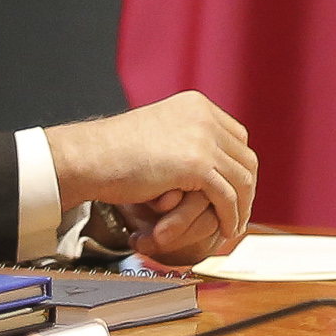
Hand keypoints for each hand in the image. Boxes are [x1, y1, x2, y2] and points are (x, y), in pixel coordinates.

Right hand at [48, 92, 258, 260]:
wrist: (89, 156)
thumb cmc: (113, 151)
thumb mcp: (159, 133)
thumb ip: (183, 140)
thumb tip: (206, 165)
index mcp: (197, 105)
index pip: (236, 137)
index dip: (239, 166)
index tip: (237, 188)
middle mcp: (204, 117)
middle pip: (244, 157)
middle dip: (246, 188)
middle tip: (241, 211)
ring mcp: (202, 139)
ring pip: (241, 179)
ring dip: (242, 206)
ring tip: (235, 226)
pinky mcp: (196, 165)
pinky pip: (227, 196)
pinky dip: (230, 216)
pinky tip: (226, 230)